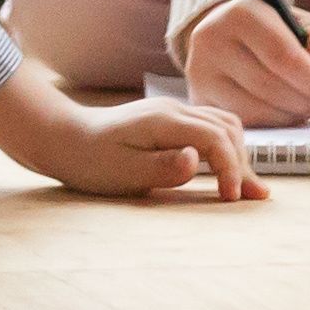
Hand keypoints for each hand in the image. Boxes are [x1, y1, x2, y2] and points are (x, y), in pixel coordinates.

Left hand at [0, 66, 261, 202]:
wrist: (62, 138)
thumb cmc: (89, 160)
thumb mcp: (122, 172)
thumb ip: (162, 167)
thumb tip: (195, 159)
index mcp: (163, 121)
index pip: (215, 138)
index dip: (230, 168)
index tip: (230, 200)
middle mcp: (172, 110)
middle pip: (226, 128)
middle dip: (241, 162)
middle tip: (247, 199)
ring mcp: (171, 112)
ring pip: (222, 123)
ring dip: (237, 153)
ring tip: (245, 189)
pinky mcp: (169, 122)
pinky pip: (209, 127)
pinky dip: (225, 147)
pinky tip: (228, 170)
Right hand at [175, 0, 309, 129]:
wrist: (227, 36)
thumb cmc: (273, 31)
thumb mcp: (302, 23)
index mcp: (240, 14)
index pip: (283, 55)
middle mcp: (211, 40)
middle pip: (271, 86)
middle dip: (308, 100)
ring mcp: (200, 72)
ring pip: (259, 109)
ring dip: (293, 114)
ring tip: (307, 104)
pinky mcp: (199, 98)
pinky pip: (246, 122)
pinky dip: (274, 123)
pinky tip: (284, 111)